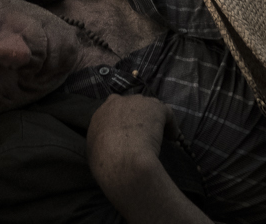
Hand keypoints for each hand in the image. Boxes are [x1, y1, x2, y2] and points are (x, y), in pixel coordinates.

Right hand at [89, 95, 210, 223]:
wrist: (121, 158)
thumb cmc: (105, 161)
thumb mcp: (94, 152)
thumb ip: (100, 144)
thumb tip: (105, 149)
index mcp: (101, 114)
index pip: (113, 108)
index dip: (123, 119)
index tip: (128, 131)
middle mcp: (118, 103)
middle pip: (132, 105)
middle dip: (138, 116)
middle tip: (143, 134)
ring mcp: (137, 103)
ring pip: (149, 107)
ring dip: (153, 120)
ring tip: (159, 136)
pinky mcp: (156, 108)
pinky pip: (166, 114)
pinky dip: (170, 125)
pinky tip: (172, 138)